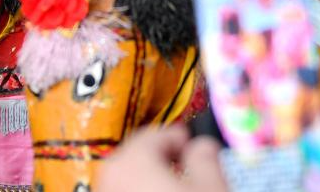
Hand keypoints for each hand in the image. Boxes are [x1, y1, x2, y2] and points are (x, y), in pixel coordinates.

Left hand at [96, 124, 227, 191]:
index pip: (156, 133)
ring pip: (130, 176)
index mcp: (130, 160)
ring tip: (176, 188)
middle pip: (139, 154)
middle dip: (164, 157)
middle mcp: (108, 175)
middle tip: (187, 166)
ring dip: (152, 177)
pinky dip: (140, 189)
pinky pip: (123, 190)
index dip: (180, 136)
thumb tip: (203, 145)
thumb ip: (206, 157)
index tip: (192, 143)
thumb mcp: (210, 188)